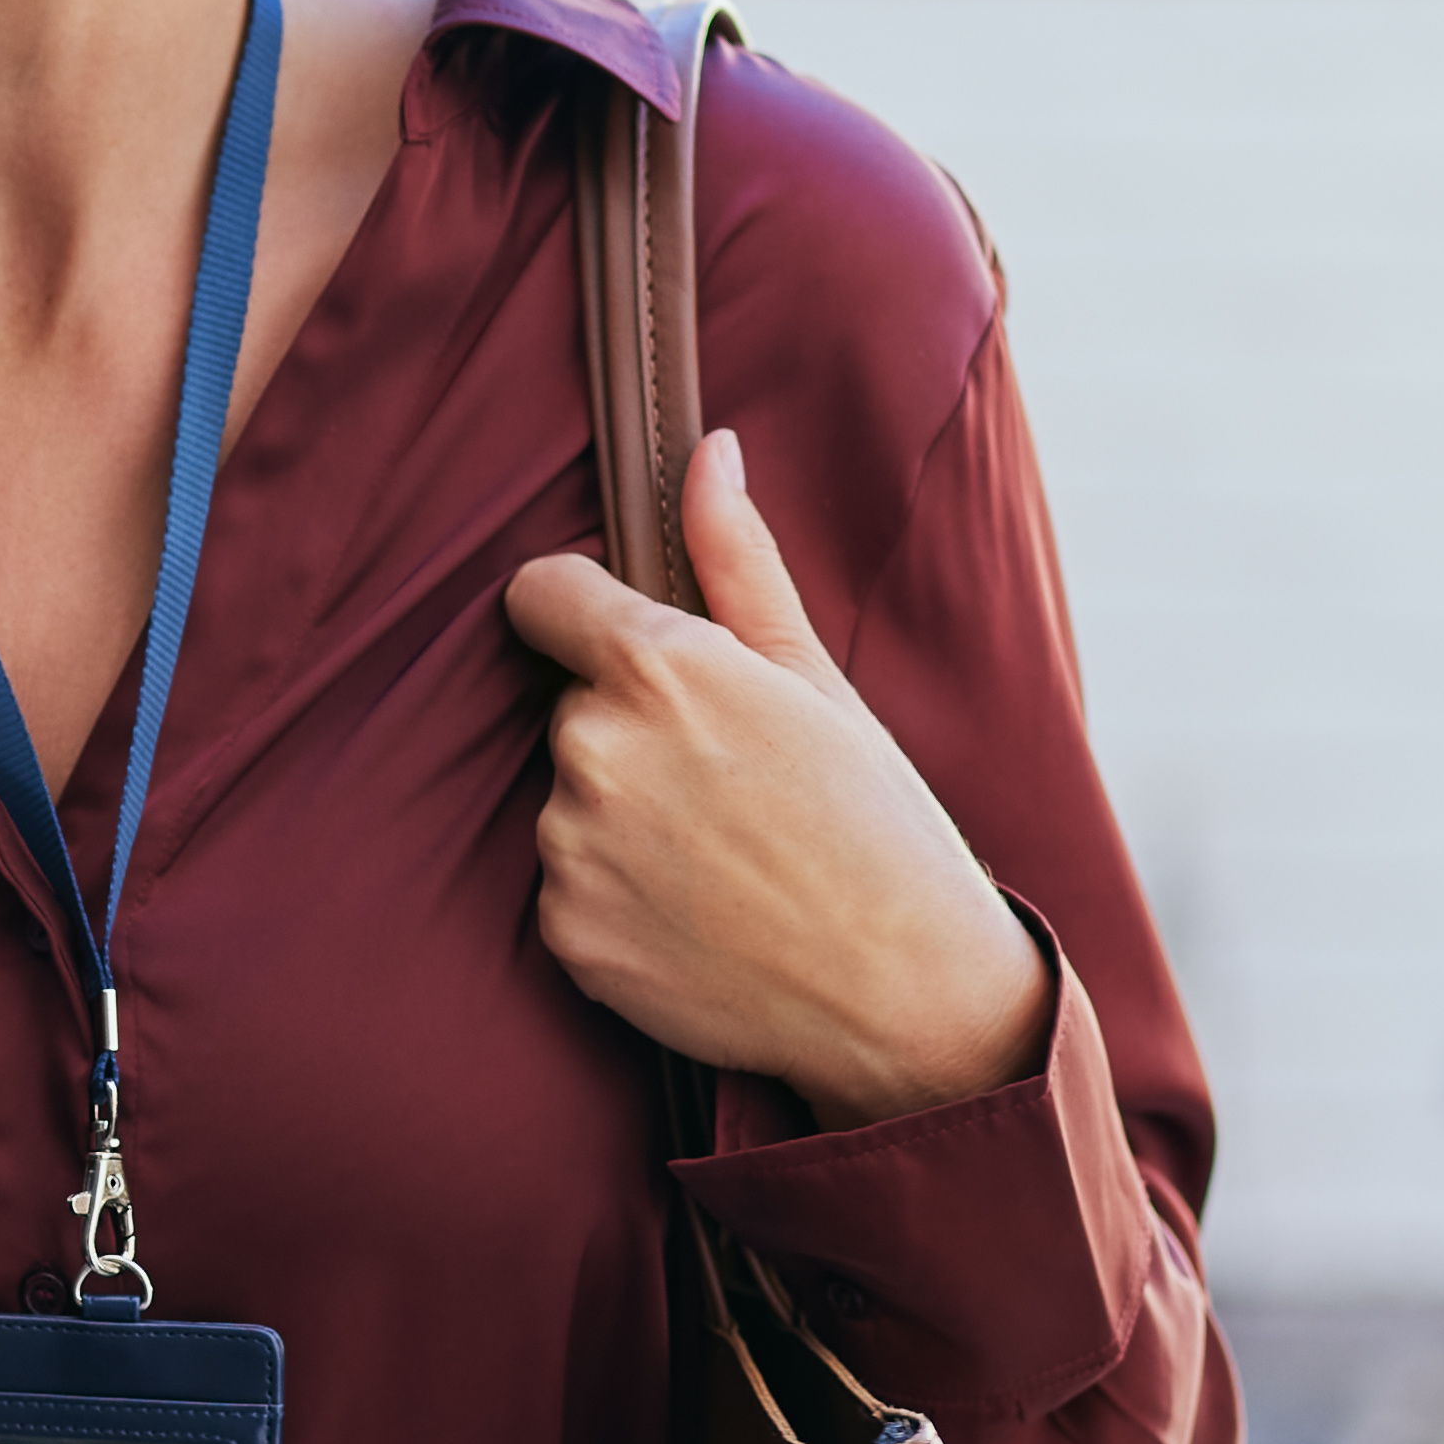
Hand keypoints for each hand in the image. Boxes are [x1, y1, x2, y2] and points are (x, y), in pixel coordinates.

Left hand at [499, 421, 1058, 1128]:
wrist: (902, 991)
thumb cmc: (877, 823)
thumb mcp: (814, 677)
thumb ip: (737, 559)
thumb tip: (708, 452)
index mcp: (657, 667)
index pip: (541, 594)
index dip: (582, 611)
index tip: (620, 641)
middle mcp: (592, 750)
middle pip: (572, 707)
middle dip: (633, 730)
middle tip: (730, 784)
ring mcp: (568, 848)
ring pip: (569, 799)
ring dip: (621, 816)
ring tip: (723, 856)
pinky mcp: (562, 934)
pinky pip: (568, 887)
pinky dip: (617, 897)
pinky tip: (699, 914)